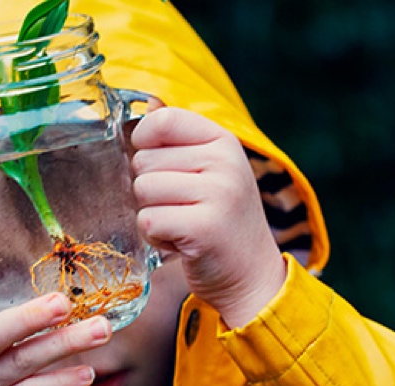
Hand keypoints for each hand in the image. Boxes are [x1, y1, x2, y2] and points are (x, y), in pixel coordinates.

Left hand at [131, 107, 285, 327]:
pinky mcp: (204, 227)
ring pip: (142, 190)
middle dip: (151, 190)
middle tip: (182, 208)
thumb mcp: (209, 170)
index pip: (163, 120)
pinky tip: (181, 242)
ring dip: (153, 214)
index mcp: (223, 141)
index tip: (159, 166)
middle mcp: (224, 162)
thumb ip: (179, 138)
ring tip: (182, 224)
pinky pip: (148, 220)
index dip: (143, 142)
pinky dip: (155, 237)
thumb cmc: (220, 220)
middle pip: (144, 161)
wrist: (252, 275)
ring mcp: (218, 194)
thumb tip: (148, 101)